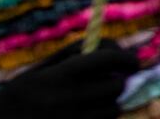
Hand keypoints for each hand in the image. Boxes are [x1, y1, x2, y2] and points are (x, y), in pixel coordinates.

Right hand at [0, 41, 136, 117]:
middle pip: (116, 85)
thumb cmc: (27, 89)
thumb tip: (115, 48)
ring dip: (111, 101)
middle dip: (118, 80)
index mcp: (60, 75)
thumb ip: (78, 54)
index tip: (132, 61)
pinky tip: (92, 111)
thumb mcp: (46, 67)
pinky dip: (103, 116)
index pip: (107, 59)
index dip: (125, 57)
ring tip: (97, 98)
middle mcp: (66, 99)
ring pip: (114, 108)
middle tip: (113, 79)